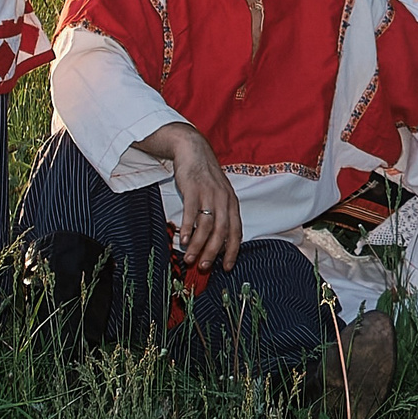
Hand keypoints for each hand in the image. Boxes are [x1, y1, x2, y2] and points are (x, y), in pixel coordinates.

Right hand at [168, 131, 241, 271]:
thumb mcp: (219, 195)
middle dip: (213, 251)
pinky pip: (191, 211)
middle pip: (221, 231)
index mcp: (232, 203)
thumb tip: (215, 242)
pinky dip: (186, 227)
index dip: (232, 250)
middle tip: (203, 266)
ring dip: (197, 243)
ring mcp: (209, 194)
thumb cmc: (206, 178)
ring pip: (205, 224)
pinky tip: (181, 239)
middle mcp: (223, 200)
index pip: (236, 231)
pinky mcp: (193, 188)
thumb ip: (220, 215)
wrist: (193, 151)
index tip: (226, 267)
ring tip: (189, 258)